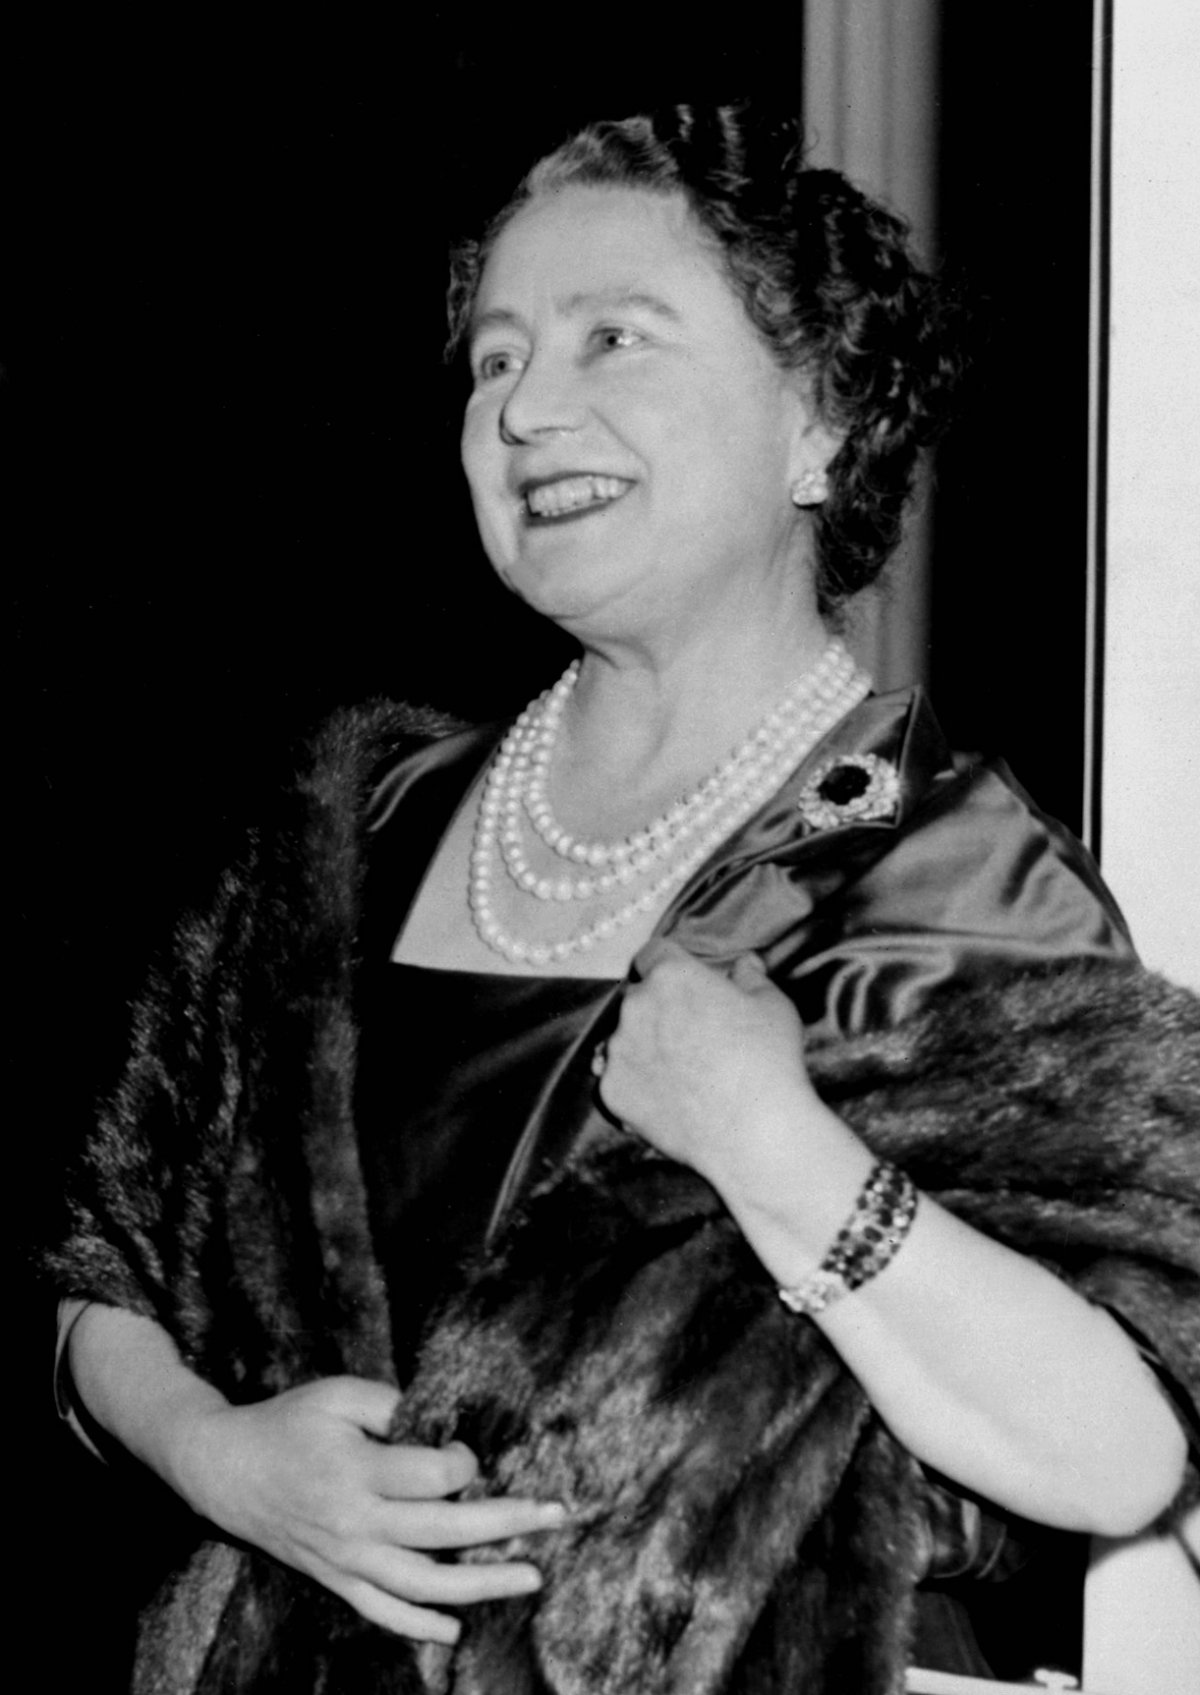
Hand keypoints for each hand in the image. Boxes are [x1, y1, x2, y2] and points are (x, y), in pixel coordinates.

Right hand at [175, 1375, 565, 1643]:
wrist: (226, 1470)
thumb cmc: (289, 1422)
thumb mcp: (339, 1394)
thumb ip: (394, 1405)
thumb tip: (445, 1424)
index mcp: (357, 1471)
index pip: (434, 1476)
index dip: (466, 1462)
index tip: (468, 1450)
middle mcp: (355, 1523)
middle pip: (446, 1533)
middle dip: (509, 1524)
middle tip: (556, 1515)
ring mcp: (346, 1560)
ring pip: (425, 1585)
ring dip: (483, 1585)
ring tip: (532, 1576)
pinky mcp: (335, 1580)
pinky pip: (383, 1613)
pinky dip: (421, 1627)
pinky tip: (456, 1630)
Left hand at [598, 940, 820, 1192]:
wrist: (754, 1132)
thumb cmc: (769, 1060)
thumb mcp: (773, 1005)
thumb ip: (752, 976)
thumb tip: (745, 963)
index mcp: (671, 975)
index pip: (654, 953)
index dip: (669, 965)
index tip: (682, 983)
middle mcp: (635, 1006)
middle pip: (638, 997)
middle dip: (659, 1009)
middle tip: (691, 1036)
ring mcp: (618, 1050)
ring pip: (624, 1040)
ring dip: (644, 1049)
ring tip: (681, 1075)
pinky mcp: (611, 1091)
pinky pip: (618, 1081)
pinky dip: (637, 1087)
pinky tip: (668, 1101)